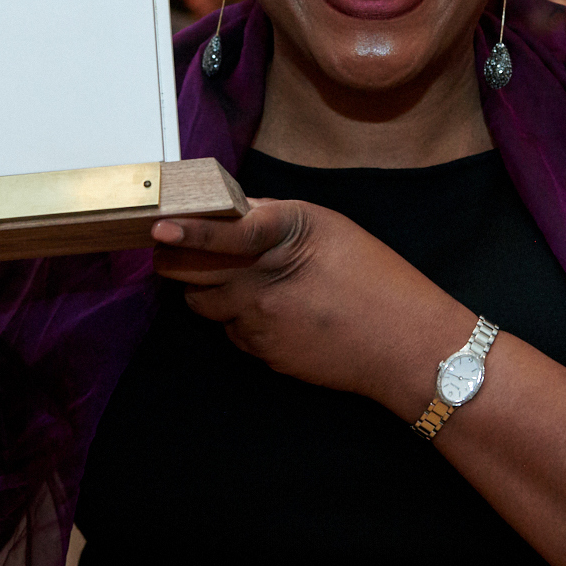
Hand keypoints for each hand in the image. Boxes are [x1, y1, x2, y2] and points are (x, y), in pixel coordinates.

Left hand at [152, 200, 472, 414]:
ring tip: (249, 282)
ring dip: (212, 291)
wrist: (405, 346)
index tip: (160, 227)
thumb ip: (274, 218)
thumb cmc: (377, 279)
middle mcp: (266, 281)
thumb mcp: (330, 229)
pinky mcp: (263, 353)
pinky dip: (240, 319)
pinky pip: (232, 332)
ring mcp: (260, 322)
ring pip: (206, 305)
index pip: (226, 232)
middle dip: (178, 262)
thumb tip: (233, 212)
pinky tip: (277, 313)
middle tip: (178, 250)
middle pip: (192, 275)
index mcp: (287, 238)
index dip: (189, 232)